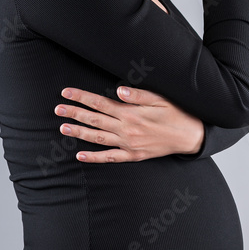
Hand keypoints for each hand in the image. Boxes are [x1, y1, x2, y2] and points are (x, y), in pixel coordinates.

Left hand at [54, 85, 204, 161]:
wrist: (191, 137)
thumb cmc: (176, 114)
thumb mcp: (161, 99)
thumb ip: (138, 95)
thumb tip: (118, 91)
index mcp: (131, 113)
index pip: (100, 103)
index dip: (81, 98)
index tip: (66, 93)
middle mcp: (127, 129)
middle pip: (95, 120)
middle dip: (75, 114)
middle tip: (57, 109)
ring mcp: (129, 144)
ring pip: (98, 138)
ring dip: (80, 133)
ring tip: (63, 128)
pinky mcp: (134, 155)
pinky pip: (110, 158)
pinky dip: (94, 157)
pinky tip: (80, 155)